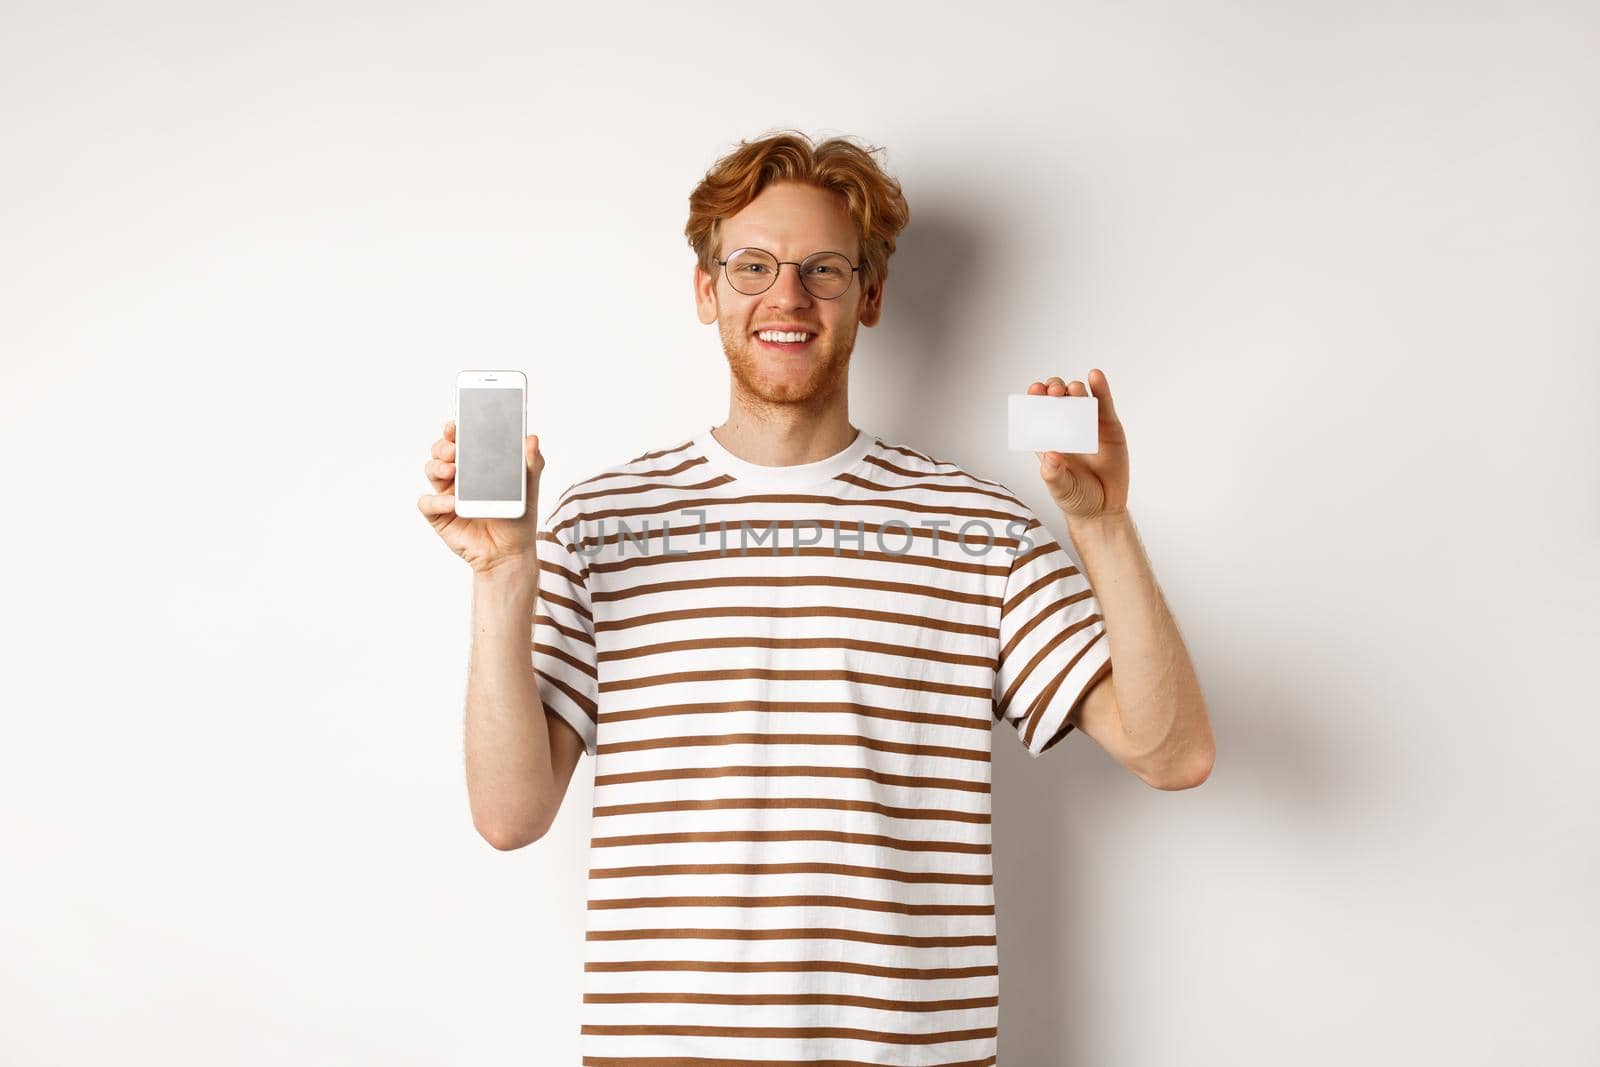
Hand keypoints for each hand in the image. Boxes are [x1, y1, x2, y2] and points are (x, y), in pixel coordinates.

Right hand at [417, 419, 545, 575]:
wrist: (511, 553)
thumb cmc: (517, 519)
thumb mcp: (529, 490)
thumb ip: (531, 464)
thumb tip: (532, 438)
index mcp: (477, 465)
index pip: (462, 441)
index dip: (455, 430)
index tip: (456, 424)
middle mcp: (458, 477)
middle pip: (441, 451)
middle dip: (444, 445)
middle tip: (455, 448)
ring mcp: (447, 495)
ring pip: (431, 470)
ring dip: (438, 466)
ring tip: (453, 470)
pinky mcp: (439, 516)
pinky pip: (427, 503)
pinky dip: (436, 501)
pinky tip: (452, 503)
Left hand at [1028, 368, 1128, 521]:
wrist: (1104, 508)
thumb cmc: (1077, 498)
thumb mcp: (1061, 489)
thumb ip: (1054, 474)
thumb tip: (1050, 456)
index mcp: (1048, 438)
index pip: (1038, 413)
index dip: (1035, 399)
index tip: (1034, 391)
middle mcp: (1066, 427)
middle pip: (1057, 400)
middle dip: (1053, 390)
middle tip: (1053, 392)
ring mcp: (1087, 425)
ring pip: (1079, 398)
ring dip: (1073, 389)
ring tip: (1072, 390)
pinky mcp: (1108, 426)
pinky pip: (1103, 404)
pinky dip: (1100, 389)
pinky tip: (1095, 376)